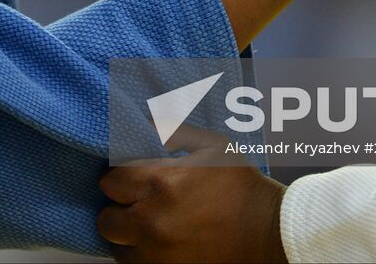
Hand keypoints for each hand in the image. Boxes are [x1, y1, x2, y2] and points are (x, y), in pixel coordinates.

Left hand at [98, 128, 286, 262]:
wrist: (269, 232)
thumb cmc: (241, 185)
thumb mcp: (211, 146)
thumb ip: (173, 132)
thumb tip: (144, 124)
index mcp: (161, 183)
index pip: (110, 181)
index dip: (120, 177)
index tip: (130, 177)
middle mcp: (152, 221)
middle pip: (106, 218)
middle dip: (119, 208)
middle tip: (135, 202)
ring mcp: (157, 254)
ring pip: (117, 247)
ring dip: (126, 234)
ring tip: (144, 224)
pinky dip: (139, 254)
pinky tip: (155, 241)